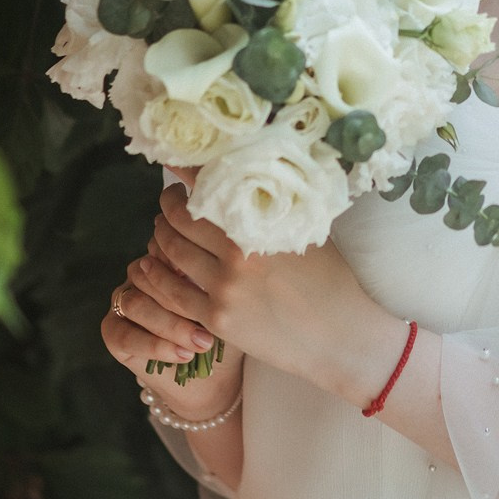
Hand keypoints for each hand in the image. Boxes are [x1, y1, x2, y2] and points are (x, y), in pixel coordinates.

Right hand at [100, 168, 239, 416]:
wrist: (216, 379)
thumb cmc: (236, 329)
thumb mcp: (240, 294)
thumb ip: (231, 266)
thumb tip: (240, 242)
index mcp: (172, 251)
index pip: (169, 240)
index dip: (191, 257)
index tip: (222, 275)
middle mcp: (144, 270)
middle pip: (150, 268)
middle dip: (182, 293)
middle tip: (214, 313)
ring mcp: (125, 298)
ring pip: (138, 301)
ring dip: (172, 324)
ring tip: (204, 343)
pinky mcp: (113, 331)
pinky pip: (124, 333)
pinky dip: (156, 345)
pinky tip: (184, 355)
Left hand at [149, 180, 407, 406]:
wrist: (342, 336)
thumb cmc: (332, 279)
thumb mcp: (304, 231)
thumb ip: (270, 208)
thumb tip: (245, 179)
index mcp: (261, 224)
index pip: (208, 186)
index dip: (185, 172)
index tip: (176, 162)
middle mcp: (236, 253)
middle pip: (181, 218)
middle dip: (170, 204)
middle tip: (172, 198)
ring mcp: (223, 288)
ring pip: (170, 251)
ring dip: (160, 235)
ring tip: (164, 227)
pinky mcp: (216, 318)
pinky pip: (171, 292)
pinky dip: (157, 274)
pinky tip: (155, 265)